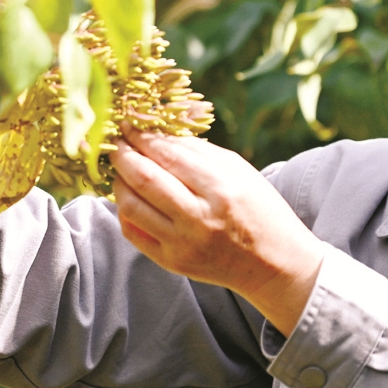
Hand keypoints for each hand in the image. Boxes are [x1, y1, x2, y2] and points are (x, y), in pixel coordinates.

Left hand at [110, 131, 325, 334]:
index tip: (128, 123)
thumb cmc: (258, 208)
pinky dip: (124, 210)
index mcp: (221, 188)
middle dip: (122, 154)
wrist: (273, 263)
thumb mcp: (238, 170)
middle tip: (115, 141)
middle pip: (143, 178)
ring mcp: (183, 244)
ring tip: (121, 168)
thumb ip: (197, 149)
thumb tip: (156, 131)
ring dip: (118, 181)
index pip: (168, 154)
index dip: (142, 136)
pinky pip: (132, 232)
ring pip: (130, 206)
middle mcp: (199, 218)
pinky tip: (130, 196)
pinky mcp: (172, 263)